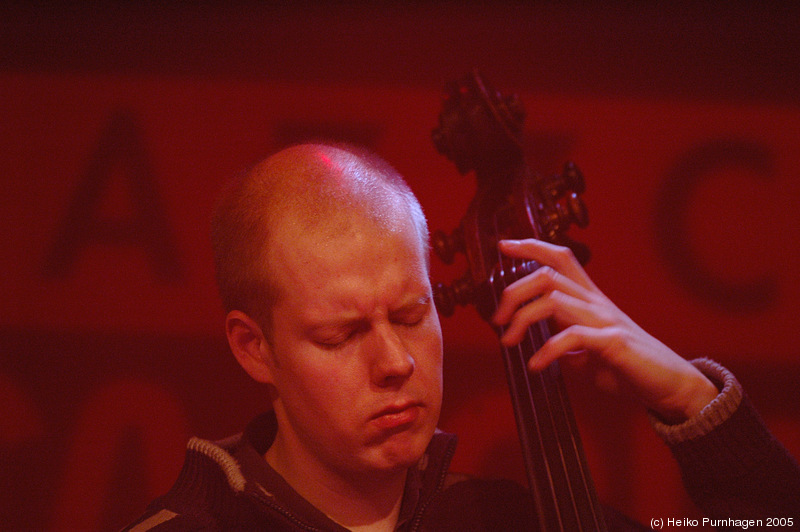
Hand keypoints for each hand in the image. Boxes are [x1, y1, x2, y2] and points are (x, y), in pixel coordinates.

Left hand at [491, 239, 718, 423]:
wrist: (673, 386)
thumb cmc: (632, 368)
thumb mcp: (590, 354)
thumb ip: (568, 346)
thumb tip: (546, 348)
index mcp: (590, 300)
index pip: (560, 259)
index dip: (531, 247)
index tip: (504, 246)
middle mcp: (597, 303)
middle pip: (547, 275)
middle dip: (513, 292)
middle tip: (497, 319)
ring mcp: (606, 320)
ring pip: (554, 299)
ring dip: (522, 319)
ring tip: (509, 342)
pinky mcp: (614, 343)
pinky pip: (572, 337)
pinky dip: (547, 351)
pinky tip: (536, 366)